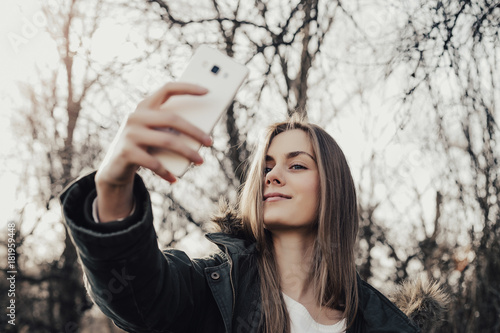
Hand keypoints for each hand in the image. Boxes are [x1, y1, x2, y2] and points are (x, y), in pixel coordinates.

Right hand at [94, 82, 211, 221]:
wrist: (114, 167)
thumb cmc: (144, 146)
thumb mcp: (155, 134)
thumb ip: (171, 128)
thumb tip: (202, 134)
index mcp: (145, 106)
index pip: (167, 89)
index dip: (187, 88)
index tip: (207, 91)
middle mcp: (136, 116)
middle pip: (172, 119)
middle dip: (194, 131)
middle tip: (210, 142)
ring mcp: (130, 133)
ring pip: (167, 141)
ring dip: (187, 152)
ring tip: (200, 161)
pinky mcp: (126, 152)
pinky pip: (154, 163)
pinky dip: (166, 172)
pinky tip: (174, 178)